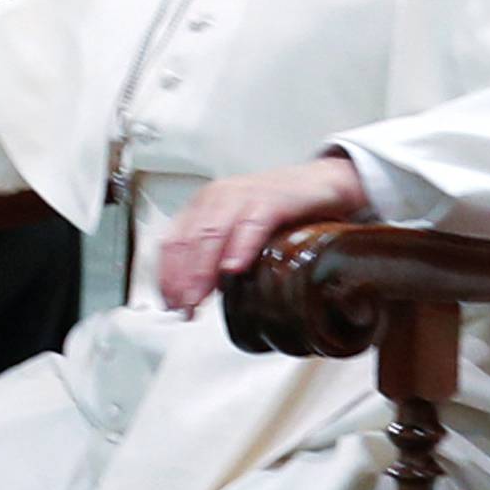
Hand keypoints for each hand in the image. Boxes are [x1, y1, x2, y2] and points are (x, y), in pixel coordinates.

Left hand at [158, 153, 367, 318]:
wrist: (322, 183)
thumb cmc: (279, 208)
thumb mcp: (240, 231)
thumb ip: (219, 256)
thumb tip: (201, 293)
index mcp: (204, 206)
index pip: (172, 242)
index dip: (167, 275)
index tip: (170, 302)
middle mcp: (218, 197)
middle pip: (188, 241)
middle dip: (181, 278)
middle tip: (183, 307)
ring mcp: (243, 195)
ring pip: (212, 233)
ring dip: (201, 269)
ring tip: (199, 296)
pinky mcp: (272, 199)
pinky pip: (251, 224)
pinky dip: (240, 247)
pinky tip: (233, 269)